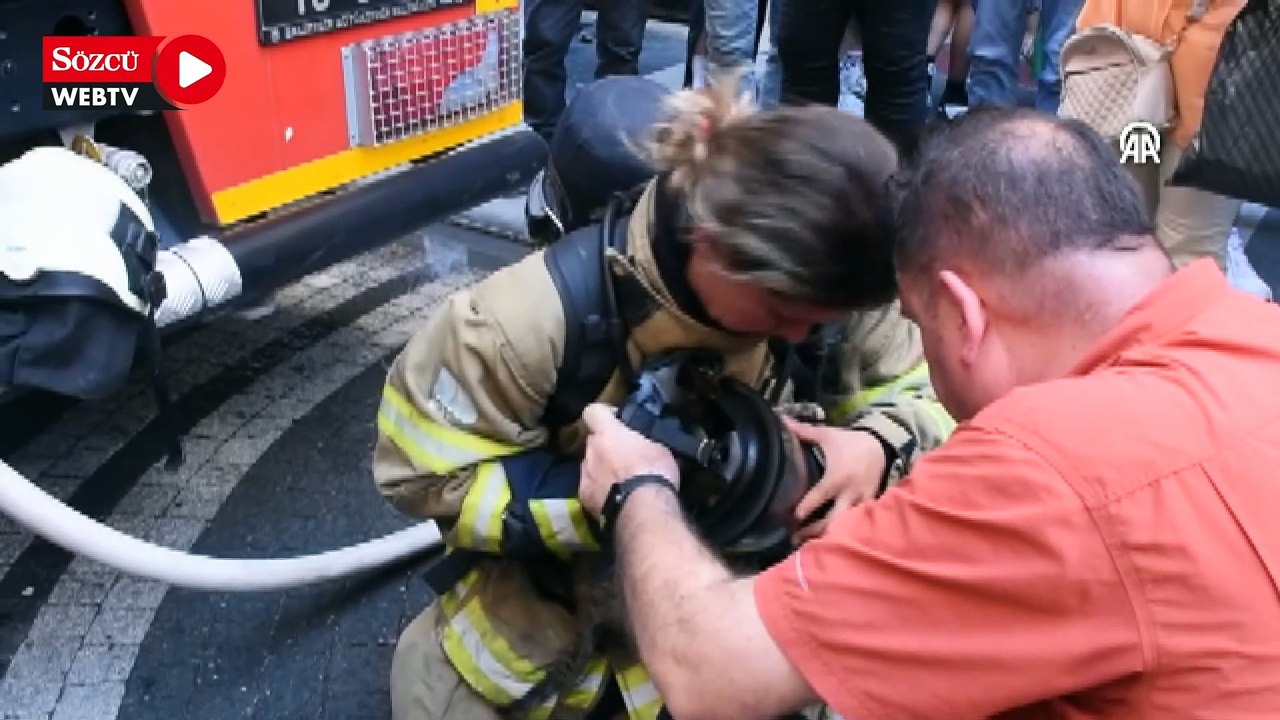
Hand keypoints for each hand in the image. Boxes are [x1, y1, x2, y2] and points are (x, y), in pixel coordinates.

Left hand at [579, 403, 680, 517]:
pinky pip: (590, 488)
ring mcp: (585, 475)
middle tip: (624, 456)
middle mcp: (591, 451)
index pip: (593, 411)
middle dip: (605, 447)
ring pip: (589, 466)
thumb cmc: (654, 473)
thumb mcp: (659, 448)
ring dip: (601, 469)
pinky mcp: (584, 497)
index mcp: (608, 433)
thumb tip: (645, 444)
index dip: (604, 415)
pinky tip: (615, 498)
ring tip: (620, 482)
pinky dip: (599, 491)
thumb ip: (644, 441)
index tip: (617, 421)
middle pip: (593, 442)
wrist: (642, 510)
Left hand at [783, 417, 886, 542]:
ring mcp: (860, 503)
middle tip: (794, 539)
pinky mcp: (868, 507)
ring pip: (844, 526)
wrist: (882, 446)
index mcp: (836, 478)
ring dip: (826, 535)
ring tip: (808, 546)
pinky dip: (843, 532)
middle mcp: (848, 494)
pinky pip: (856, 524)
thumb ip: (803, 432)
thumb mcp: (828, 435)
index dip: (806, 508)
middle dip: (813, 531)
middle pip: (831, 520)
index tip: (793, 518)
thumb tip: (781, 419)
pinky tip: (831, 540)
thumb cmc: (851, 442)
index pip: (818, 497)